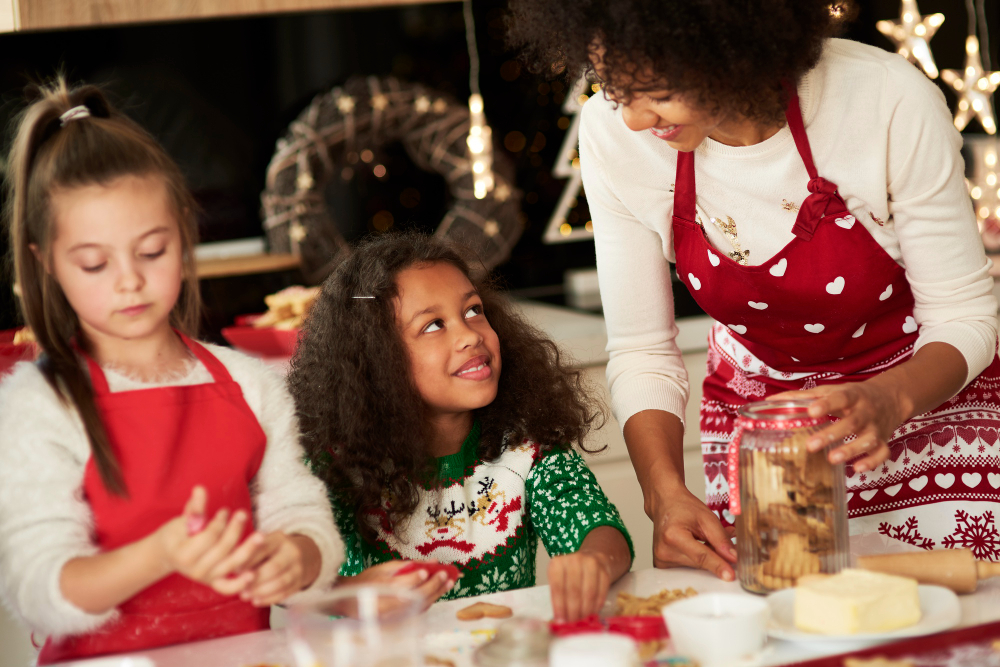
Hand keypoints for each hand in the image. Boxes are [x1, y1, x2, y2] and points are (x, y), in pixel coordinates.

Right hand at [153, 486, 256, 594]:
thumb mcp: (182, 520)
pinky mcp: (214, 583)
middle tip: (243, 514)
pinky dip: (241, 583)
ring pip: (230, 565)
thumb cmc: (177, 534)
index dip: (219, 522)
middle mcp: (195, 570)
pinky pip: (228, 587)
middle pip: (222, 549)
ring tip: (261, 537)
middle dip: (235, 530)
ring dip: (247, 551)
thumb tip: (200, 489)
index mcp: (184, 554)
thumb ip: (194, 508)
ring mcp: (206, 578)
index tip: (225, 511)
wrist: (169, 555)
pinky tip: (253, 573)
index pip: (209, 537)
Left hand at [237, 533, 321, 606]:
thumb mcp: (265, 544)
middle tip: (240, 587)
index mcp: (279, 539)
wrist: (305, 555)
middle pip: (273, 568)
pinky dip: (269, 599)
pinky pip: (285, 593)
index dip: (248, 561)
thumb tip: (232, 568)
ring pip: (280, 582)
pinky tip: (257, 601)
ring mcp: (298, 567)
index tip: (234, 571)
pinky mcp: (300, 582)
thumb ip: (251, 553)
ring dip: (260, 591)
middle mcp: (292, 552)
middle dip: (254, 580)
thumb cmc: (274, 551)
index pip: (263, 549)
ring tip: (245, 595)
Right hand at [340, 560, 456, 609]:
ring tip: (449, 582)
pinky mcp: (398, 619)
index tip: (432, 568)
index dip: (419, 577)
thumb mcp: (384, 568)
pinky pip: (417, 610)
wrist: (349, 600)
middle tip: (447, 575)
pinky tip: (437, 592)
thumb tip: (429, 562)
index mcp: (383, 589)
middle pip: (417, 596)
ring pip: (420, 605)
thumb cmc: (366, 581)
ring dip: (436, 593)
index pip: (405, 584)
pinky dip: (429, 600)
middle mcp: (389, 605)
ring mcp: (394, 614)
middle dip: (434, 585)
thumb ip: (407, 565)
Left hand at [548, 549, 613, 621]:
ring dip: (585, 611)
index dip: (559, 606)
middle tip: (572, 623)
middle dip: (573, 611)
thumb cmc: (570, 572)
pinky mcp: (604, 571)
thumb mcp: (558, 578)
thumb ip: (558, 596)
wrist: (591, 558)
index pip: (558, 587)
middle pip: (574, 591)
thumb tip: (560, 619)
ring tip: (582, 620)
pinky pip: (601, 593)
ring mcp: (591, 564)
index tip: (560, 620)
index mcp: (559, 562)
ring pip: (589, 593)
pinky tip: (592, 613)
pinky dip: (596, 606)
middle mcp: (575, 560)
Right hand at [648, 482, 735, 580]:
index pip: (700, 556)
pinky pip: (689, 566)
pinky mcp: (663, 564)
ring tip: (706, 538)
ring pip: (696, 567)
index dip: (718, 565)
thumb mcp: (707, 518)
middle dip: (717, 557)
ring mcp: (661, 559)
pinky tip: (698, 545)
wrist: (664, 503)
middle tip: (725, 543)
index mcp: (672, 536)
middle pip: (700, 563)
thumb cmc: (682, 507)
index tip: (730, 576)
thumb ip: (721, 539)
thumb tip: (734, 558)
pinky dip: (699, 559)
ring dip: (708, 557)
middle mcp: (664, 551)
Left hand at [770, 378, 907, 472]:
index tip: (811, 411)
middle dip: (832, 434)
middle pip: (852, 422)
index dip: (826, 404)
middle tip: (811, 446)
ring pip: (868, 440)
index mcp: (852, 395)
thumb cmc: (852, 396)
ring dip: (851, 450)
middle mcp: (866, 411)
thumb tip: (771, 401)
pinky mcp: (884, 441)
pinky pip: (882, 453)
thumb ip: (803, 397)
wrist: (890, 398)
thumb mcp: (831, 391)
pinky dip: (872, 462)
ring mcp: (876, 428)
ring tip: (833, 459)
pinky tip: (857, 469)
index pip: (840, 398)